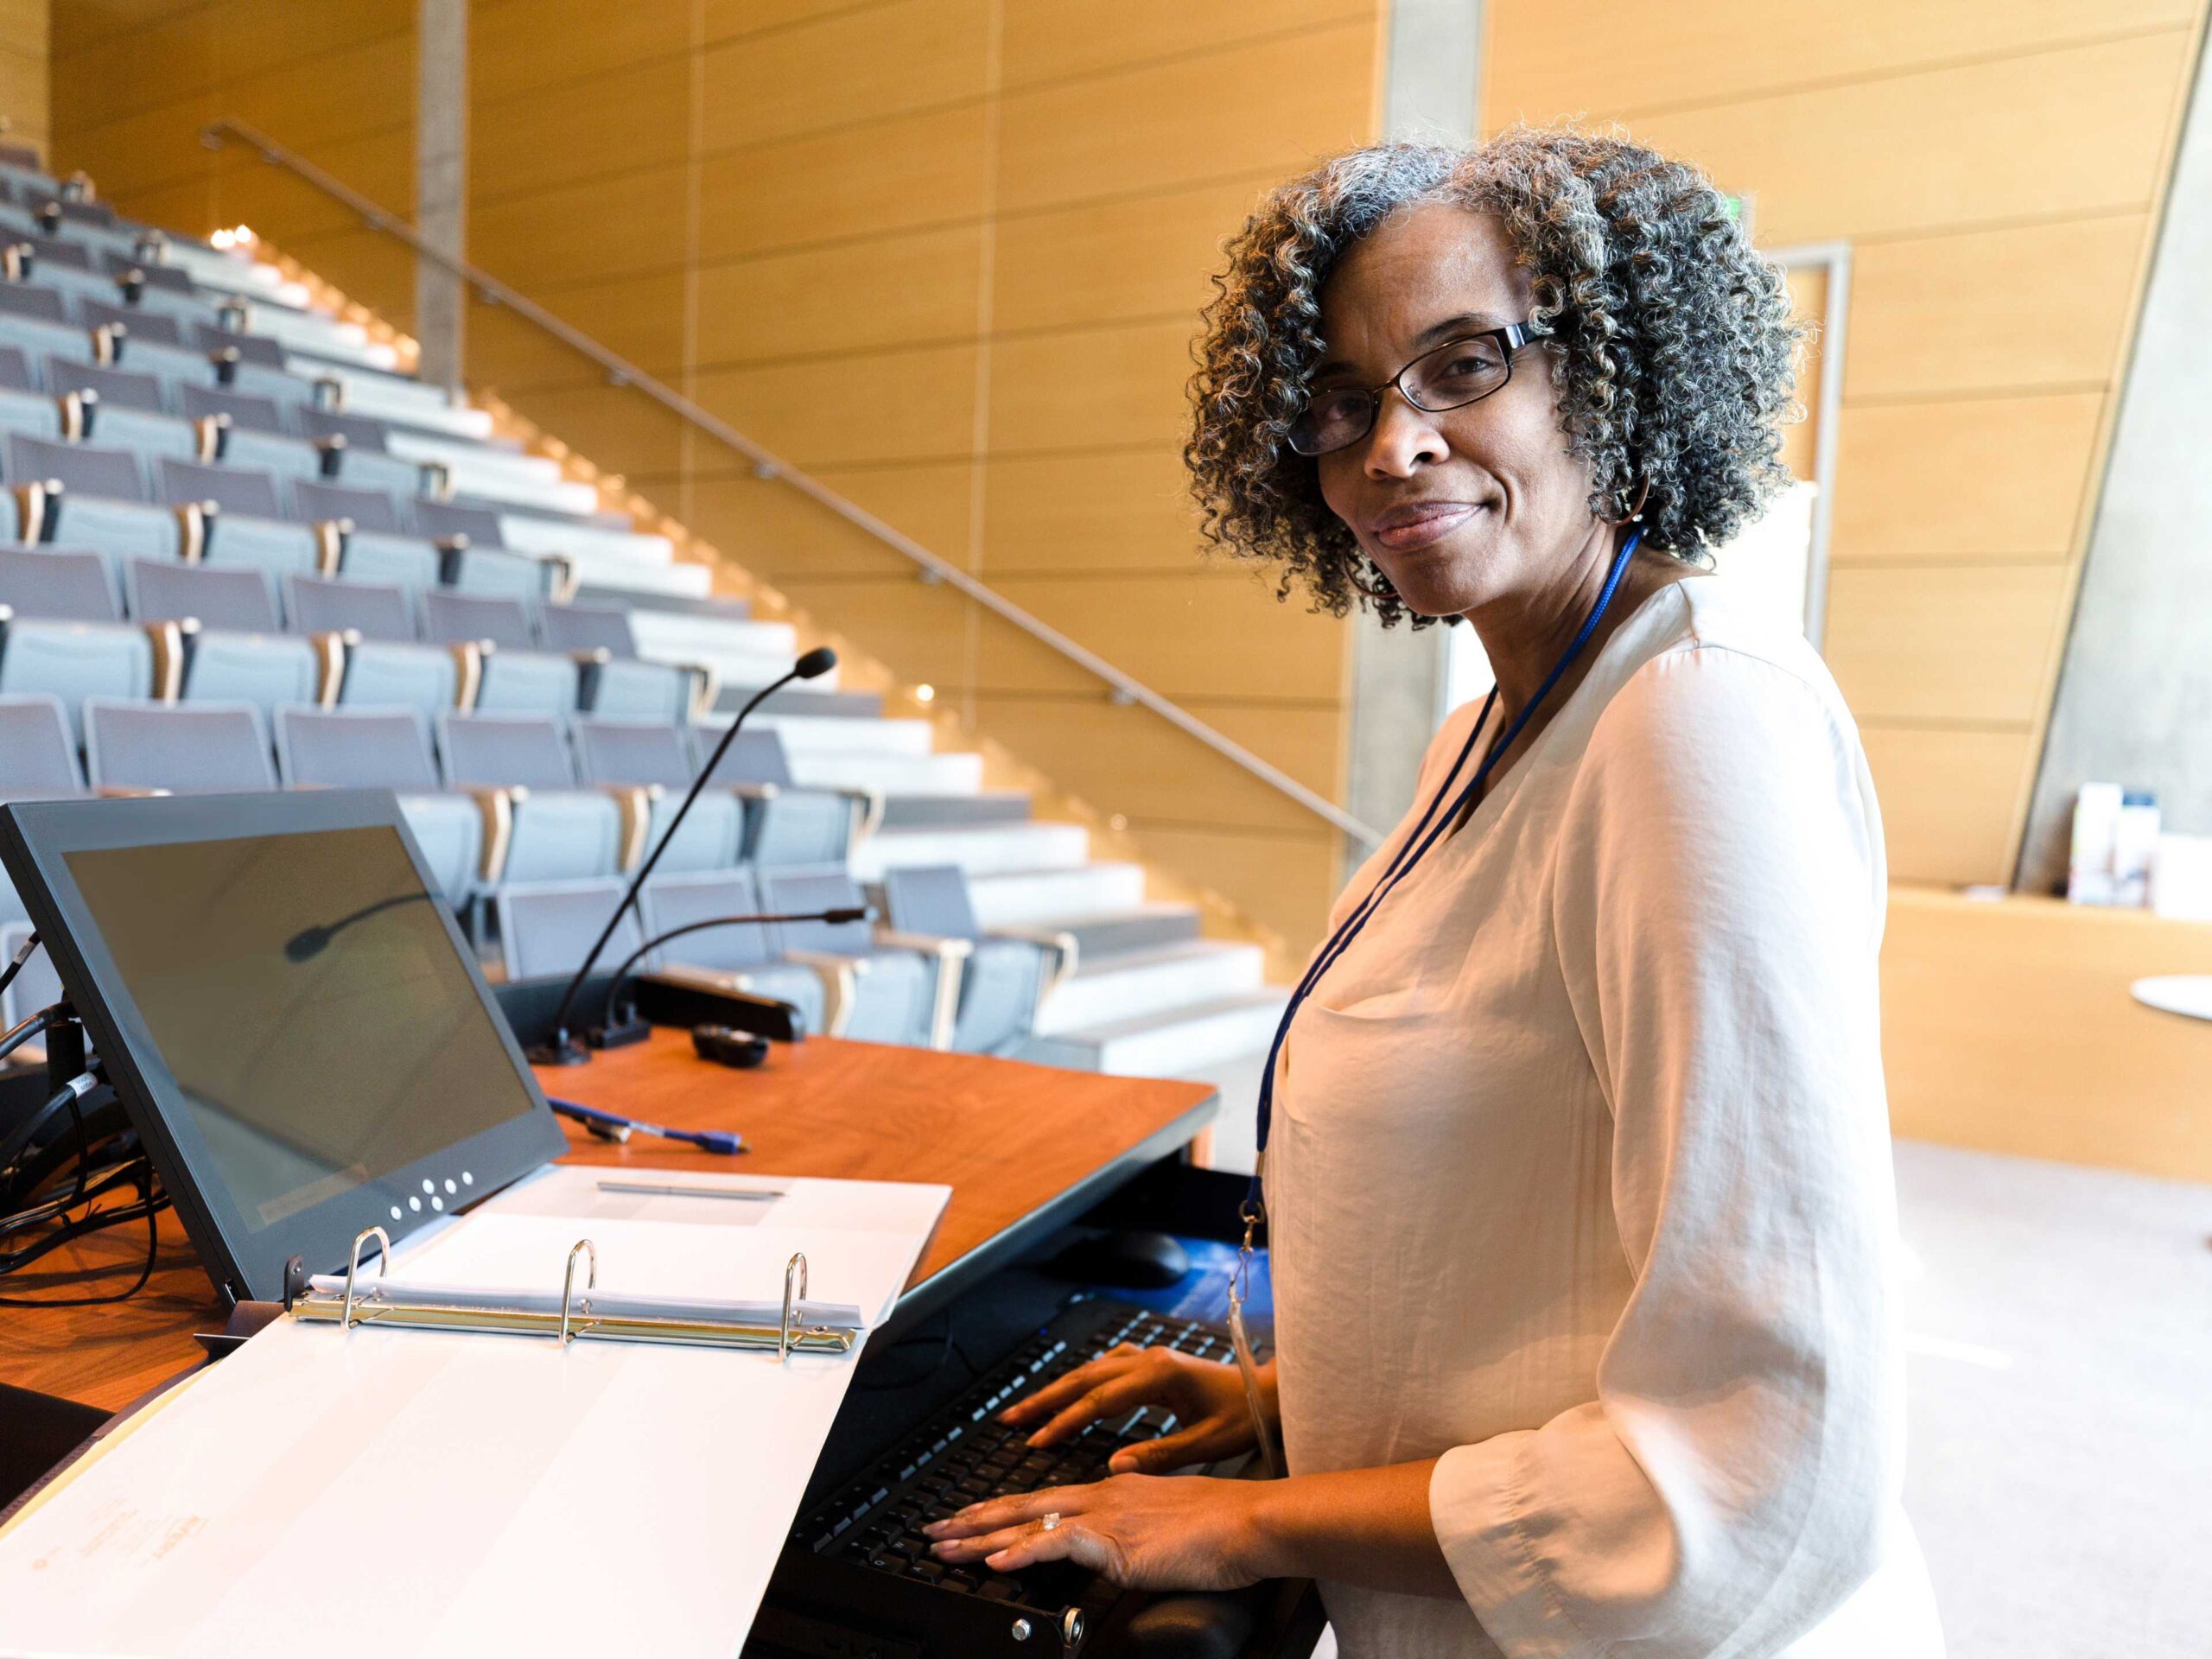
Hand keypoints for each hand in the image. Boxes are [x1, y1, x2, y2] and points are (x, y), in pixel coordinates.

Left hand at [924, 1474, 1276, 1590]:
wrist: (1251, 1522)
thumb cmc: (1224, 1527)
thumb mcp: (1170, 1525)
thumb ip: (1139, 1533)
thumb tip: (1123, 1549)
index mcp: (1115, 1489)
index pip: (1046, 1500)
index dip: (1003, 1510)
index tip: (970, 1518)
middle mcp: (1104, 1495)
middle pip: (1024, 1505)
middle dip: (974, 1519)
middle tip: (935, 1530)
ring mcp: (1107, 1516)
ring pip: (1028, 1521)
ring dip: (981, 1537)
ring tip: (945, 1547)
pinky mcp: (1115, 1542)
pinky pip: (1056, 1544)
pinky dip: (1021, 1553)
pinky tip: (996, 1563)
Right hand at [998, 1343, 1272, 1473]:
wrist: (1270, 1392)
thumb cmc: (1245, 1417)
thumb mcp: (1207, 1443)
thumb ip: (1160, 1455)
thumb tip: (1114, 1467)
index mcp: (1159, 1376)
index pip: (1099, 1402)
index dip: (1064, 1422)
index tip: (1037, 1443)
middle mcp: (1149, 1361)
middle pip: (1084, 1378)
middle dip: (1045, 1399)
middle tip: (1009, 1420)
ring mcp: (1150, 1358)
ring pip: (1091, 1371)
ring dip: (1058, 1390)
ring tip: (1027, 1411)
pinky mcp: (1154, 1364)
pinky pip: (1106, 1370)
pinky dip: (1081, 1384)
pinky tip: (1069, 1397)